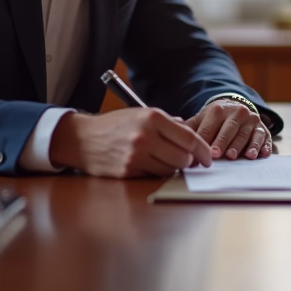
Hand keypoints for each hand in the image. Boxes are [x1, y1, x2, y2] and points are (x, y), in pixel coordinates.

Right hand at [49, 109, 212, 177]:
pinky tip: (151, 165)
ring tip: (165, 160)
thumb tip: (192, 136)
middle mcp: (145, 136)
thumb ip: (169, 123)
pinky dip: (157, 173)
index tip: (208, 157)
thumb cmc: (116, 125)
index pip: (189, 138)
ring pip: (170, 170)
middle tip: (188, 161)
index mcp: (153, 118)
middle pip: (183, 158)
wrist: (82, 138)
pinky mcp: (128, 171)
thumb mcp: (142, 114)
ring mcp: (136, 156)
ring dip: (173, 168)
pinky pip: (154, 177)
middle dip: (189, 161)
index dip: (203, 151)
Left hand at [186, 99, 272, 159]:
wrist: (236, 107)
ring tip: (241, 156)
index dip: (206, 140)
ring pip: (246, 134)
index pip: (210, 127)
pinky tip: (262, 154)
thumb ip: (189, 128)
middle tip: (218, 154)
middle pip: (229, 129)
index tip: (201, 152)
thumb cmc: (215, 119)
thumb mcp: (202, 119)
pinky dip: (263, 146)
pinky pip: (263, 136)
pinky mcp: (262, 127)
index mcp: (218, 110)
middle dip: (223, 142)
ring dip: (243, 146)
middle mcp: (236, 112)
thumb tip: (173, 137)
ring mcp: (251, 119)